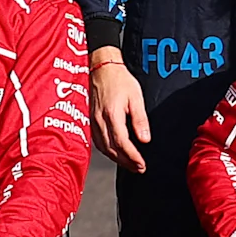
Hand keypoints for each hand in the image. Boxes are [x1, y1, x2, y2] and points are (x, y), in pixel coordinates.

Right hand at [88, 53, 149, 170]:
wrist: (102, 68)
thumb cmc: (120, 80)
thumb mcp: (135, 98)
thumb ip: (140, 120)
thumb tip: (144, 140)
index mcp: (111, 115)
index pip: (121, 143)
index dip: (132, 156)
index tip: (142, 164)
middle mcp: (99, 121)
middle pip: (111, 149)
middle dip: (126, 162)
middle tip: (139, 169)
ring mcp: (93, 121)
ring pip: (103, 147)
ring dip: (117, 159)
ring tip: (130, 164)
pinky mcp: (91, 120)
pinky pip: (98, 141)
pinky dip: (108, 151)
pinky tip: (116, 153)